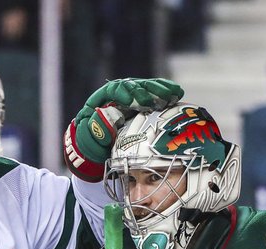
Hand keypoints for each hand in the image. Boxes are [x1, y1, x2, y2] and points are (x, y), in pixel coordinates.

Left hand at [64, 78, 183, 180]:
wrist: (99, 146)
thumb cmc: (92, 142)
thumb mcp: (88, 138)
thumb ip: (94, 129)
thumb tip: (102, 119)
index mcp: (101, 99)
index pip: (113, 89)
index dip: (123, 93)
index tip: (132, 100)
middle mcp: (117, 94)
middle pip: (133, 85)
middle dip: (145, 92)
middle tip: (155, 101)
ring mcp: (131, 96)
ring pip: (146, 87)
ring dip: (160, 90)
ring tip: (172, 95)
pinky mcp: (143, 101)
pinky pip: (155, 93)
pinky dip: (166, 92)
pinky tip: (177, 93)